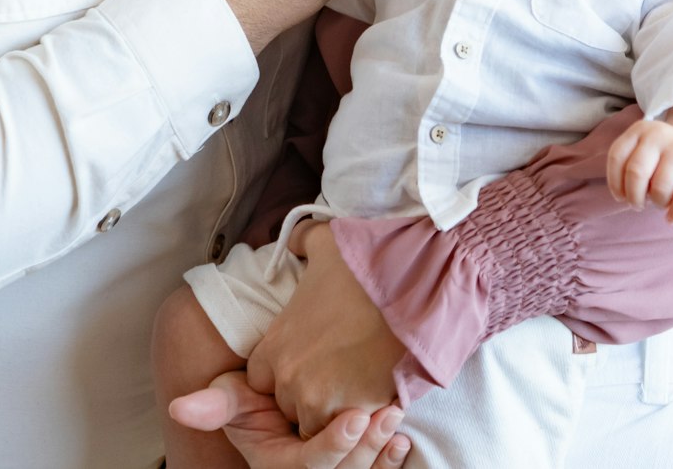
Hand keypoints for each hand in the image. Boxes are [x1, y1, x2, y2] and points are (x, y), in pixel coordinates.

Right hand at [174, 370, 409, 468]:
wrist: (276, 391)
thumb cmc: (255, 390)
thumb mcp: (234, 394)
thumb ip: (214, 404)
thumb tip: (179, 408)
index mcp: (275, 466)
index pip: (306, 466)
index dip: (331, 446)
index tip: (355, 417)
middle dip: (364, 449)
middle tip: (387, 414)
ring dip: (380, 452)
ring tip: (396, 415)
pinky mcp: (351, 465)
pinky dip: (390, 458)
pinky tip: (401, 439)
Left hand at [247, 224, 405, 439]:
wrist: (413, 291)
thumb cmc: (367, 266)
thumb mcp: (326, 241)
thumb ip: (300, 240)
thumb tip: (294, 241)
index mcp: (277, 343)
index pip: (259, 376)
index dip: (282, 368)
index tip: (306, 357)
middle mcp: (290, 377)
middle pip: (285, 403)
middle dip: (305, 391)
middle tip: (334, 369)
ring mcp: (320, 400)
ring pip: (313, 422)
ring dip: (329, 409)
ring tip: (354, 382)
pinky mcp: (352, 415)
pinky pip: (344, 431)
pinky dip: (355, 419)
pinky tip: (370, 393)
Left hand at [606, 109, 672, 223]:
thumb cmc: (664, 157)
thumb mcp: (644, 149)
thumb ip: (629, 165)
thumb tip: (623, 196)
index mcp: (639, 130)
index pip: (617, 156)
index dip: (614, 182)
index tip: (620, 197)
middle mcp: (659, 134)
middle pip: (636, 172)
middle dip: (634, 197)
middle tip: (638, 205)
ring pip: (659, 187)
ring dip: (657, 203)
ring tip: (659, 203)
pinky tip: (672, 218)